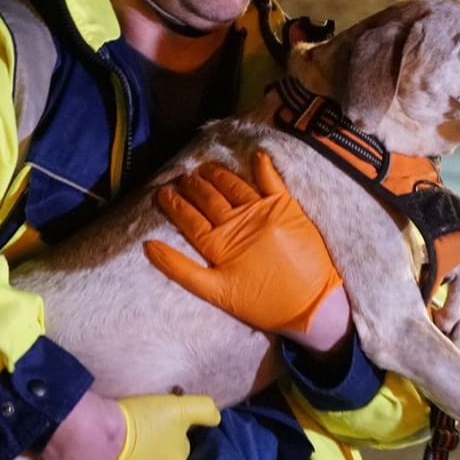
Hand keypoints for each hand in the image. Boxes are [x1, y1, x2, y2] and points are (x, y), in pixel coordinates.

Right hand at [56, 392, 219, 459]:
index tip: (152, 424)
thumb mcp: (176, 407)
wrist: (95, 440)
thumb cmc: (137, 421)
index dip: (166, 434)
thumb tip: (217, 419)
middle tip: (135, 435)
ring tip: (118, 447)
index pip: (177, 447)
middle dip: (151, 452)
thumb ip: (202, 410)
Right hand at [144, 151, 344, 344]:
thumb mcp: (217, 294)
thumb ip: (181, 269)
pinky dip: (264, 166)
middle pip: (209, 198)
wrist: (311, 305)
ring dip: (217, 174)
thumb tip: (149, 246)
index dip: (174, 204)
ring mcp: (264, 212)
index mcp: (220, 244)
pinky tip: (257, 155)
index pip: (190, 218)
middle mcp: (239, 222)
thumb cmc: (263, 304)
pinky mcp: (288, 208)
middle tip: (182, 177)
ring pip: (233, 186)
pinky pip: (272, 181)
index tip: (162, 192)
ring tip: (205, 168)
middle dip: (192, 186)